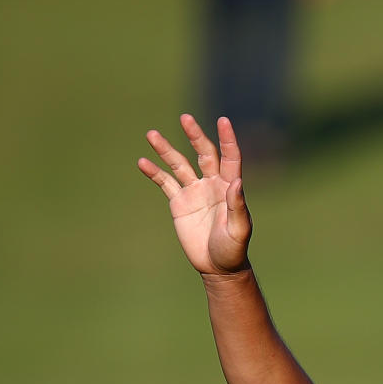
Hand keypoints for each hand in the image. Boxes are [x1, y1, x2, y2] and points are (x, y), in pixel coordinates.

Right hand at [138, 115, 251, 275]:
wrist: (217, 266)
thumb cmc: (233, 249)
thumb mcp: (239, 230)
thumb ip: (237, 206)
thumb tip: (237, 182)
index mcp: (230, 187)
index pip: (230, 157)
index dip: (227, 139)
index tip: (223, 120)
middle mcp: (212, 184)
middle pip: (203, 153)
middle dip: (194, 135)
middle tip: (185, 118)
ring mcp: (194, 191)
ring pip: (179, 164)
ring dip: (166, 150)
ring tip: (151, 134)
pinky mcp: (179, 202)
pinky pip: (165, 183)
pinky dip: (155, 173)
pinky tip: (143, 162)